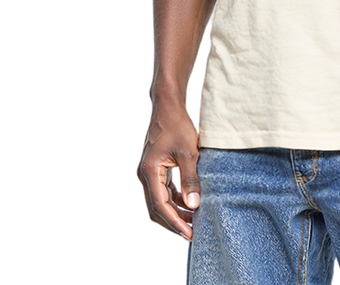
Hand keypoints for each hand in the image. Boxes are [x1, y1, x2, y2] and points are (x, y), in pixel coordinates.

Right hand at [137, 103, 201, 238]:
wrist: (168, 106)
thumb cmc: (177, 125)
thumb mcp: (188, 152)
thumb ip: (190, 179)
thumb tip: (193, 205)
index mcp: (150, 171)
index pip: (160, 205)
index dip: (174, 222)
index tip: (189, 233)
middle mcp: (145, 174)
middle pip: (156, 207)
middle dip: (173, 221)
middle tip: (192, 232)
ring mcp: (149, 171)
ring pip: (159, 200)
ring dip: (174, 211)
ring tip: (193, 220)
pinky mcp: (156, 168)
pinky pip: (163, 190)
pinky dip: (174, 199)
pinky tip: (189, 202)